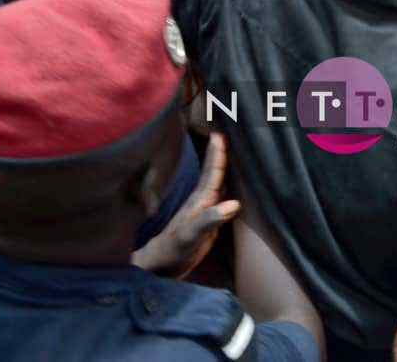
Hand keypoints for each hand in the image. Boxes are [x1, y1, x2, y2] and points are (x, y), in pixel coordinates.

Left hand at [130, 133, 240, 277]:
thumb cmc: (174, 250)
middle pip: (214, 172)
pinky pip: (220, 197)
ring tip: (230, 150)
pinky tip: (231, 183)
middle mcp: (203, 201)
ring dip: (222, 166)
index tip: (220, 134)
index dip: (217, 154)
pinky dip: (226, 186)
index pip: (212, 173)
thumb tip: (234, 204)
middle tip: (225, 132)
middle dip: (219, 153)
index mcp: (200, 201)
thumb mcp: (191, 235)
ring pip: (216, 182)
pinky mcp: (208, 221)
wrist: (162, 265)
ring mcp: (205, 210)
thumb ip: (209, 219)